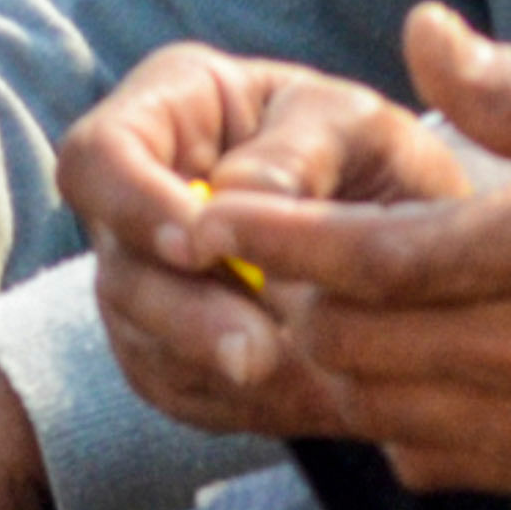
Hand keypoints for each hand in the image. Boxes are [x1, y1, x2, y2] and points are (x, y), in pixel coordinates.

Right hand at [57, 38, 471, 439]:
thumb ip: (300, 147)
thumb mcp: (357, 125)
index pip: (98, 158)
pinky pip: (178, 388)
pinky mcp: (169, 351)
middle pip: (116, 267)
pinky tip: (303, 388)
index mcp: (166, 112)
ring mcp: (145, 279)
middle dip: (185, 315)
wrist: (412, 244)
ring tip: (304, 377)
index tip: (197, 247)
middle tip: (258, 354)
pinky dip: (236, 398)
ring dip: (217, 366)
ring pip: (142, 340)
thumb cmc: (374, 156)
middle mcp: (137, 199)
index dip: (131, 206)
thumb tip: (234, 193)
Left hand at [185, 8, 510, 506]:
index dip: (287, 236)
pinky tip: (388, 364)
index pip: (389, 254)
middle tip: (243, 258)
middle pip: (364, 347)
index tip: (216, 209)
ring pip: (387, 412)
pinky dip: (389, 416)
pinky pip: (440, 458)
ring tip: (290, 306)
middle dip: (286, 304)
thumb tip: (419, 32)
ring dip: (326, 364)